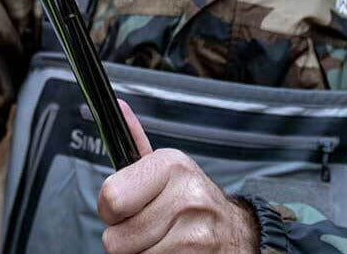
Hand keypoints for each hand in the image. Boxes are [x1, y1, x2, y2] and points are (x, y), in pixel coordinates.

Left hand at [98, 101, 258, 253]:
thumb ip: (137, 142)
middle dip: (125, 238)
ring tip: (163, 239)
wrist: (236, 232)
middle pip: (116, 238)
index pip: (110, 198)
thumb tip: (119, 107)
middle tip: (147, 227)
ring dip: (141, 253)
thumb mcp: (168, 168)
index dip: (110, 211)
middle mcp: (185, 195)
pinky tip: (172, 251)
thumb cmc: (192, 199)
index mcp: (171, 164)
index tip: (125, 209)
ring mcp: (194, 232)